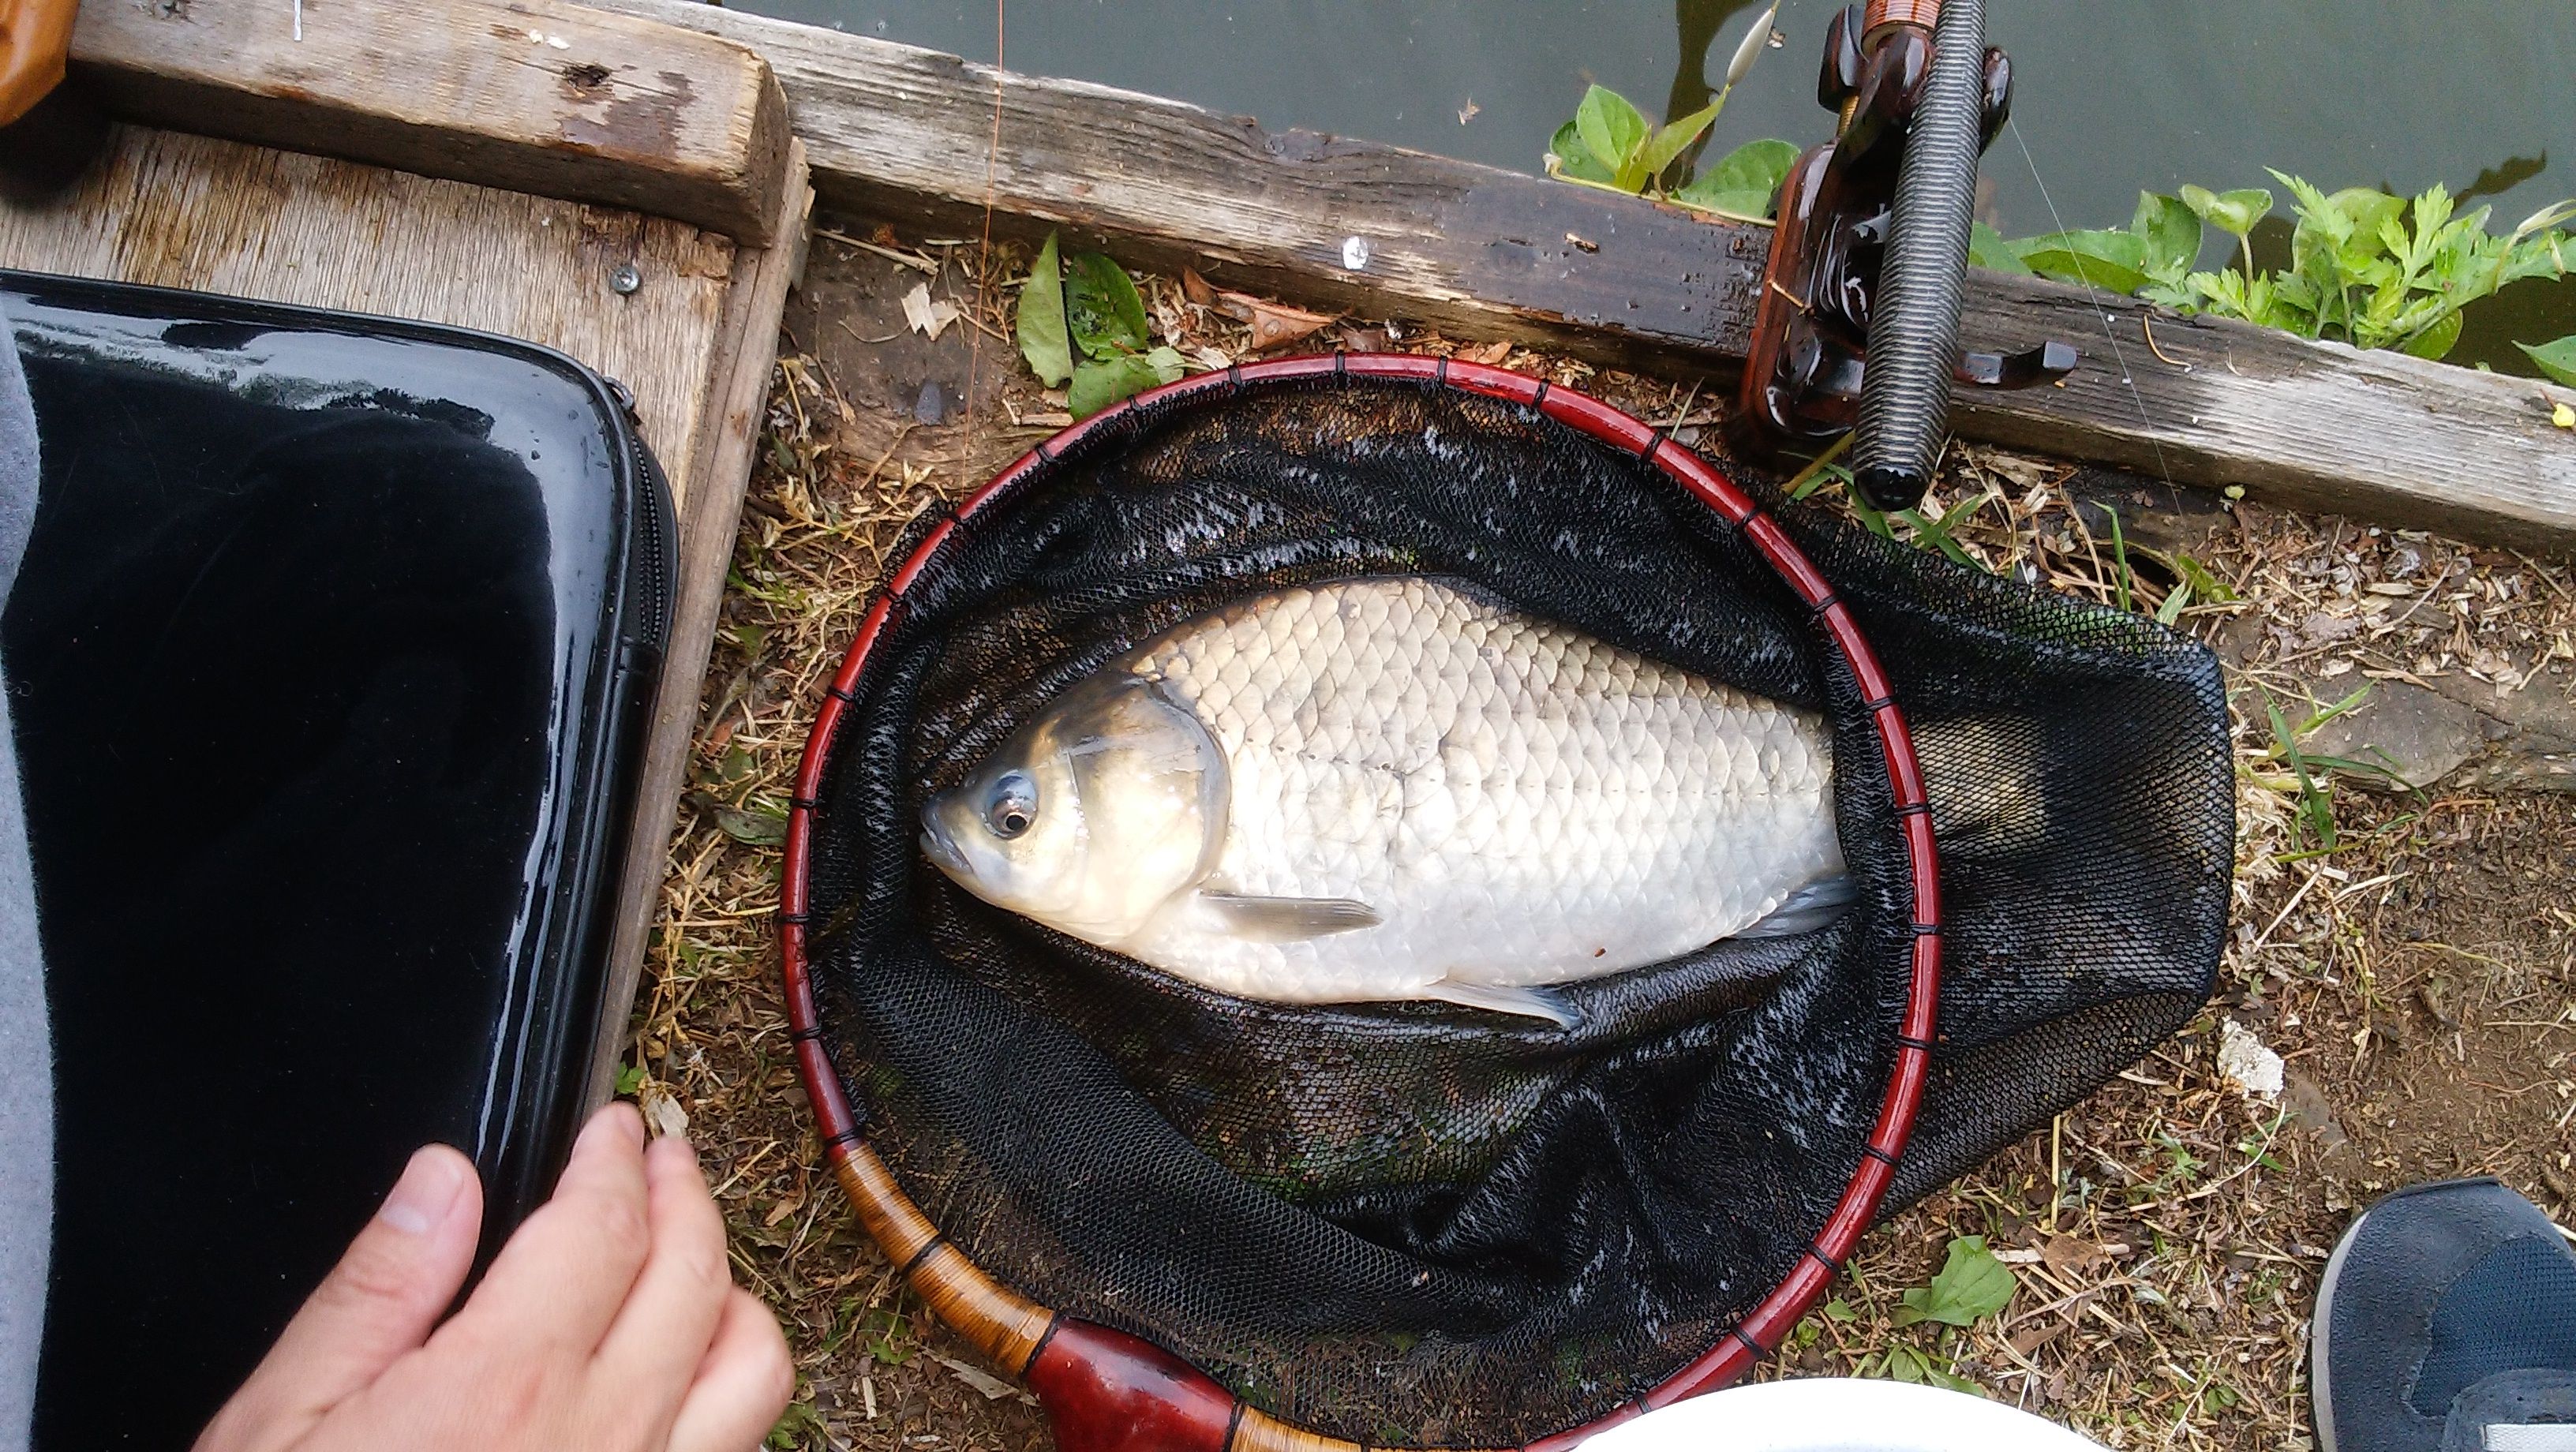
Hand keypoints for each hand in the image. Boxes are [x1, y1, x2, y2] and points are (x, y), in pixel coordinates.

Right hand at [197, 1103, 793, 1451]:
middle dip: (687, 1195)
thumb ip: (375, 1293)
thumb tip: (441, 1182)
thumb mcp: (279, 1426)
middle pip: (696, 1278)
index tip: (612, 1129)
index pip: (603, 1226)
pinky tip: (690, 1383)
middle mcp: (604, 1442)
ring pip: (752, 1373)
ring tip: (695, 1258)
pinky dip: (733, 1400)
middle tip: (665, 1155)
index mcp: (506, 1387)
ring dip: (732, 1294)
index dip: (614, 1160)